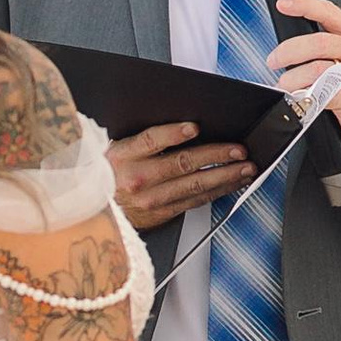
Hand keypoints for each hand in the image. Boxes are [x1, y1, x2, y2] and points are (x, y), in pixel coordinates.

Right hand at [108, 122, 253, 229]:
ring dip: (225, 176)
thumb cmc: (109, 174)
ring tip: (246, 168)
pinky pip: (195, 201)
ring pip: (195, 185)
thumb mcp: (115, 150)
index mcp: (124, 156)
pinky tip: (232, 183)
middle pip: (182, 163)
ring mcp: (152, 199)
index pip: (150, 141)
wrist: (95, 211)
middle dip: (216, 155)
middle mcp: (138, 179)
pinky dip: (218, 191)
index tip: (194, 127)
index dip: (173, 133)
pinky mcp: (162, 213)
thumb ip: (142, 140)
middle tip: (238, 149)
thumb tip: (185, 126)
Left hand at [262, 0, 340, 169]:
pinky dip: (305, 95)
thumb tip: (289, 39)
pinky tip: (299, 98)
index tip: (283, 5)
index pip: (329, 11)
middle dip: (289, 51)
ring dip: (293, 78)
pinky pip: (323, 93)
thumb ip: (325, 44)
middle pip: (319, 42)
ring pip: (318, 69)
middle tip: (273, 61)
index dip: (304, 5)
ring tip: (284, 85)